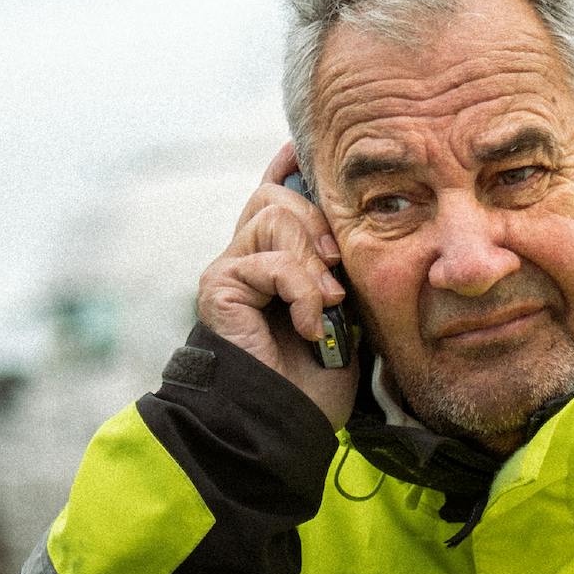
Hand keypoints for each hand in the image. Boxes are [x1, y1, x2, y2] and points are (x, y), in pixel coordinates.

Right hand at [194, 141, 357, 429]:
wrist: (286, 421)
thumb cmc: (316, 380)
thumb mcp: (346, 314)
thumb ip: (341, 269)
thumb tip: (354, 226)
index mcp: (273, 258)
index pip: (275, 193)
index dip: (289, 168)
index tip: (305, 151)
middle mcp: (245, 256)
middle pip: (278, 195)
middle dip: (319, 224)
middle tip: (338, 272)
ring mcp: (229, 268)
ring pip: (274, 216)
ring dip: (312, 260)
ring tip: (327, 304)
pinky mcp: (219, 284)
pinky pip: (270, 260)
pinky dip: (301, 290)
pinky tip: (309, 326)